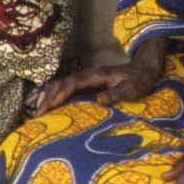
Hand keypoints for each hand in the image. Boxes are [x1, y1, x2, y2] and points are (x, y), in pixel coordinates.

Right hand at [35, 37, 166, 113]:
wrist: (145, 68)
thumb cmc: (139, 80)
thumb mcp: (132, 89)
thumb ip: (117, 94)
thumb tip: (99, 100)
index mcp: (97, 76)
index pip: (74, 83)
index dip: (61, 93)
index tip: (50, 105)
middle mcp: (89, 76)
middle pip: (63, 83)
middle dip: (49, 96)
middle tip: (37, 114)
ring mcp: (88, 80)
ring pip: (64, 85)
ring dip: (50, 96)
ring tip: (39, 112)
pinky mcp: (89, 85)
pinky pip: (69, 89)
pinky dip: (57, 96)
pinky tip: (52, 107)